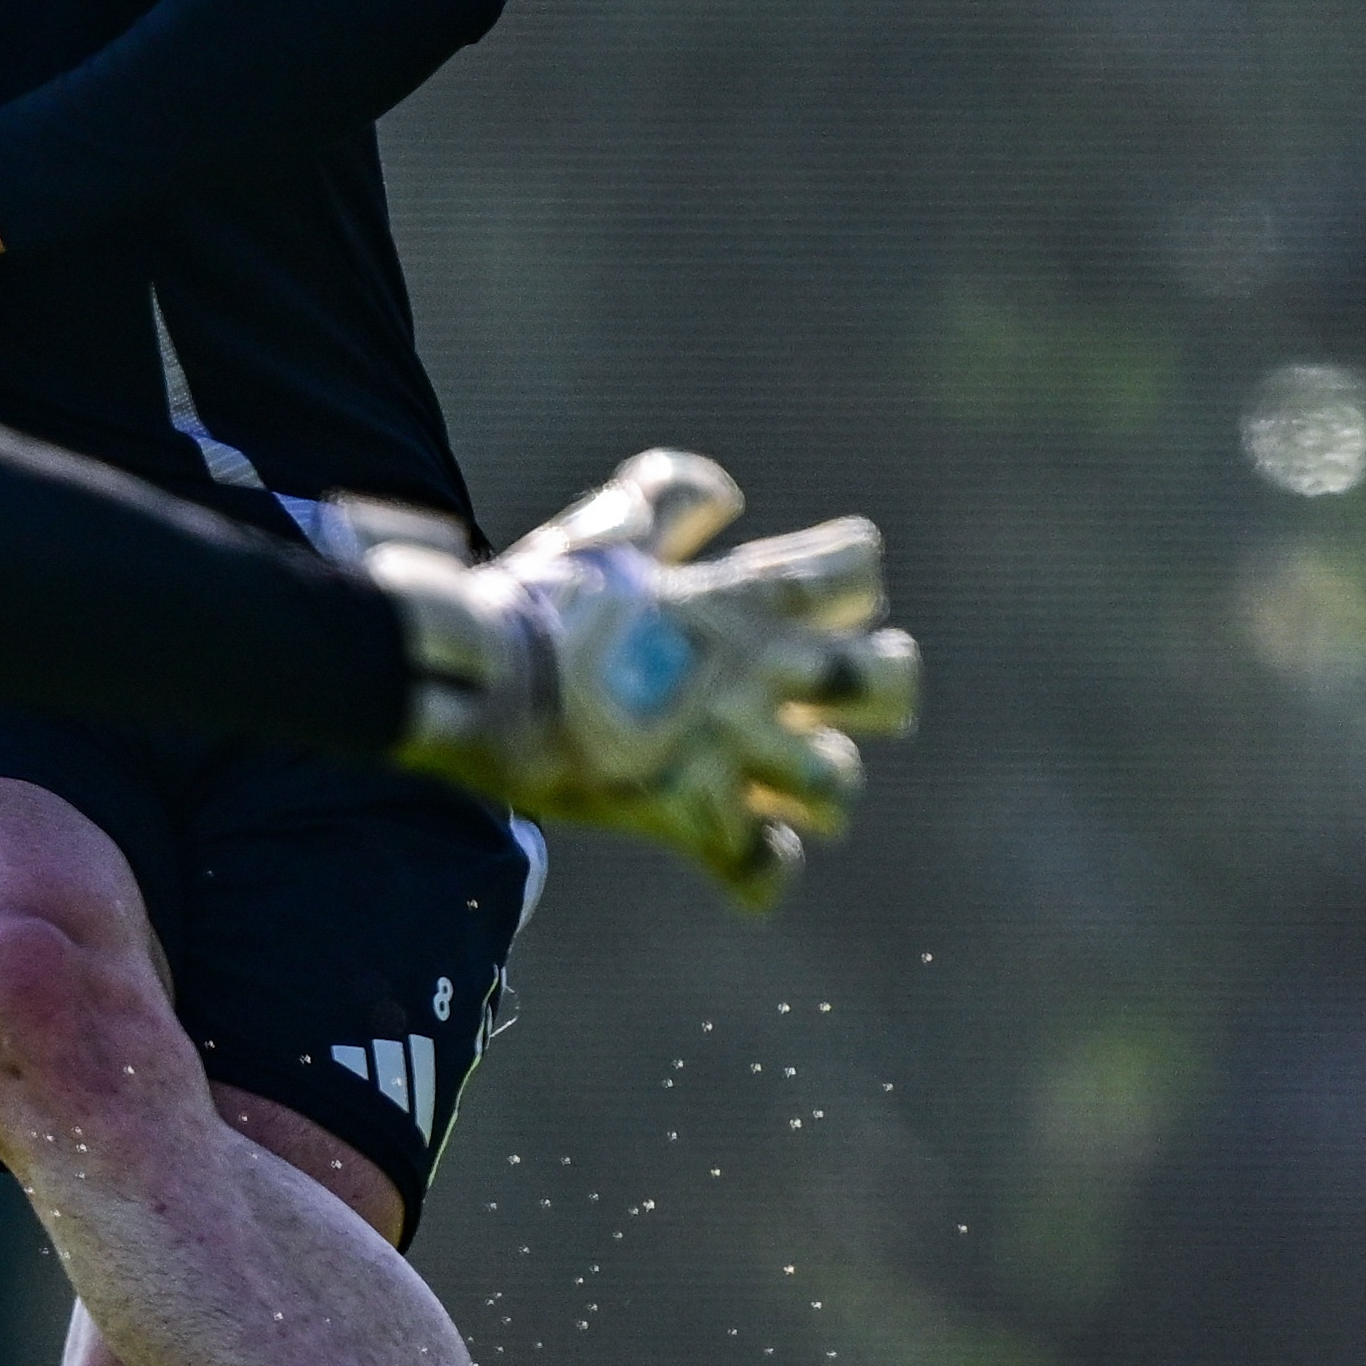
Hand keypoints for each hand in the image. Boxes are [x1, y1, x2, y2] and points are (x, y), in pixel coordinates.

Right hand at [378, 452, 919, 908]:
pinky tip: (754, 861)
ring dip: (825, 791)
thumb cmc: (536, 603)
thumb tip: (725, 492)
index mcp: (738, 600)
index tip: (838, 588)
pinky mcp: (690, 816)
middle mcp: (754, 675)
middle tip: (859, 699)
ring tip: (805, 797)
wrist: (479, 682)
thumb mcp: (603, 532)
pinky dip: (762, 873)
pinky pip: (757, 867)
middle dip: (886, 688)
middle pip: (883, 681)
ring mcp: (728, 749)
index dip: (854, 578)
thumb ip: (669, 501)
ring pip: (833, 783)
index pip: (850, 574)